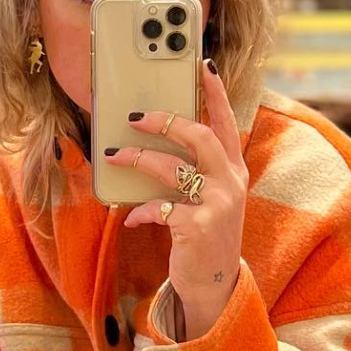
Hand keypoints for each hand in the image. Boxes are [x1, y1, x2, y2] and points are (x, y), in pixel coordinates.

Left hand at [114, 59, 248, 304]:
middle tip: (136, 116)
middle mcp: (231, 183)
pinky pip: (159, 208)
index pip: (226, 123)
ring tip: (117, 155)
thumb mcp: (210, 200)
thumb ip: (195, 173)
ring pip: (172, 169)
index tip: (203, 66)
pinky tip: (132, 218)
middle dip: (165, 121)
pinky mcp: (197, 228)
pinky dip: (141, 211)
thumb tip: (158, 146)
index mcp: (234, 171)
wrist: (215, 285)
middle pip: (198, 137)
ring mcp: (217, 205)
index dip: (215, 93)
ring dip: (139, 158)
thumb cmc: (205, 237)